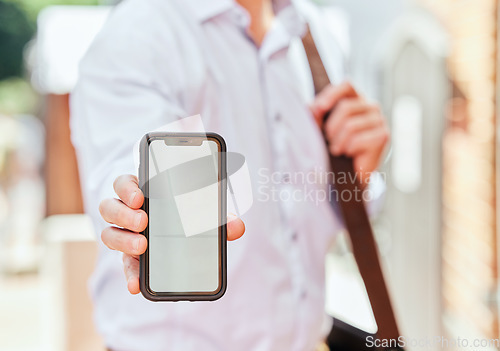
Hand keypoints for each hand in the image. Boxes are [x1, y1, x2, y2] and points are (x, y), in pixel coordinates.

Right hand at [99, 174, 245, 293]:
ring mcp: (125, 234)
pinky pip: (123, 265)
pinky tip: (136, 285)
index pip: (124, 183)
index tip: (139, 196)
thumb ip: (218, 217)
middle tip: (143, 220)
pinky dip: (130, 275)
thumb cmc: (186, 213)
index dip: (127, 188)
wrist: (180, 234)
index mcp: (142, 192)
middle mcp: (127, 212)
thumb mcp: (201, 211)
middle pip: (110, 207)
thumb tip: (237, 227)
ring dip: (122, 240)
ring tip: (141, 245)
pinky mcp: (129, 257)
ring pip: (109, 233)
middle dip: (124, 214)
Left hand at [310, 82, 389, 182]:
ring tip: (336, 149)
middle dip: (331, 126)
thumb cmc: (337, 144)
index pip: (347, 85)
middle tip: (328, 138)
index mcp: (356, 99)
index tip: (318, 108)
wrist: (353, 169)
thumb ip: (317, 114)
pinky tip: (349, 153)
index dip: (332, 94)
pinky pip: (358, 140)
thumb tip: (312, 108)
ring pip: (350, 125)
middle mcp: (371, 106)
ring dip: (338, 141)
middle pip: (346, 107)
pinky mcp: (383, 136)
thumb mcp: (323, 126)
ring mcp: (379, 120)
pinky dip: (348, 149)